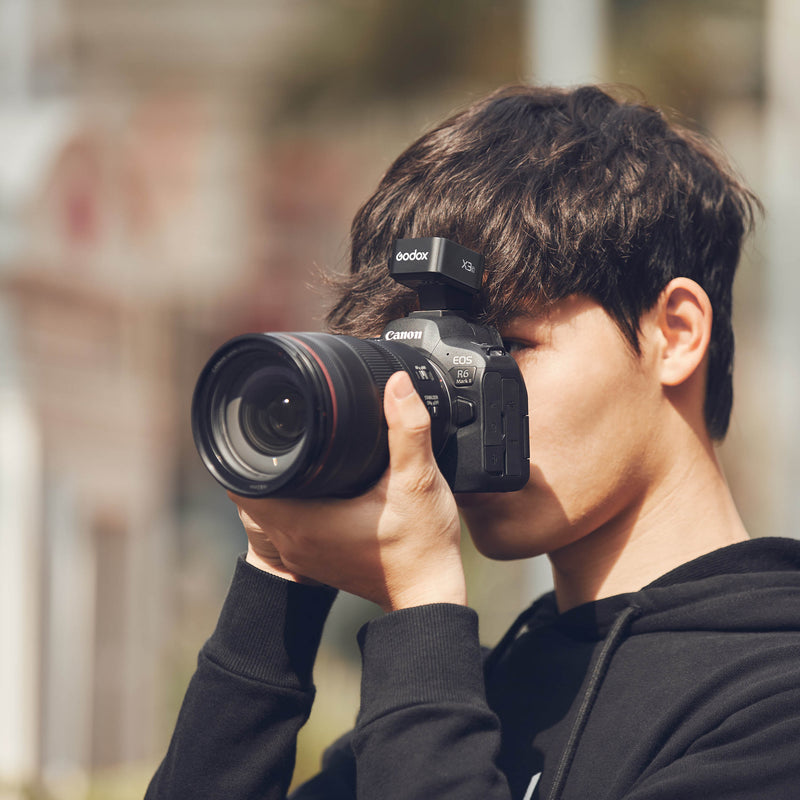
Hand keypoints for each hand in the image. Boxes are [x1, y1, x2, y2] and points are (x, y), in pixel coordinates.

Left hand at [230, 371, 466, 611]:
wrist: (431, 596)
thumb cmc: (423, 548)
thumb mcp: (418, 482)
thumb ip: (407, 429)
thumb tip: (398, 384)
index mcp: (305, 523)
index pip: (244, 484)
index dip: (248, 451)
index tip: (263, 425)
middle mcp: (294, 542)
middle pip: (252, 492)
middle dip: (265, 459)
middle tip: (286, 428)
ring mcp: (303, 554)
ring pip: (269, 508)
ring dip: (279, 480)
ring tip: (301, 450)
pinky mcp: (316, 559)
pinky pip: (287, 522)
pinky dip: (294, 500)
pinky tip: (319, 480)